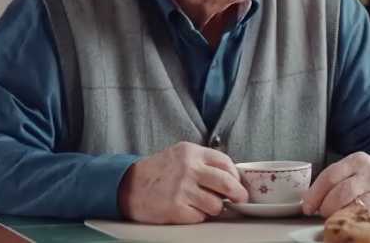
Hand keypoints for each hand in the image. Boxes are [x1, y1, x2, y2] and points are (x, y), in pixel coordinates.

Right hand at [118, 142, 248, 223]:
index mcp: (191, 152)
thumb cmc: (157, 172)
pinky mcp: (176, 208)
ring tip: (204, 204)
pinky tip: (189, 210)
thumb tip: (230, 176)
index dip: (235, 175)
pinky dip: (198, 216)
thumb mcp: (180, 155)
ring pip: (216, 204)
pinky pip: (200, 217)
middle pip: (226, 183)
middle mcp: (188, 168)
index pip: (225, 162)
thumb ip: (202, 162)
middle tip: (240, 199)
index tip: (238, 183)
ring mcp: (182, 189)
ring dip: (214, 208)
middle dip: (238, 194)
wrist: (129, 186)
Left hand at [301, 152, 369, 217]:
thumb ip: (336, 178)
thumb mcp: (356, 167)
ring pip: (353, 206)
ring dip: (339, 215)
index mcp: (357, 160)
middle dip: (325, 206)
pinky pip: (368, 217)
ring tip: (334, 217)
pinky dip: (355, 221)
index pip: (330, 175)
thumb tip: (311, 198)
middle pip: (340, 193)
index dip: (315, 193)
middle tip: (320, 213)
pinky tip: (350, 221)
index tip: (307, 205)